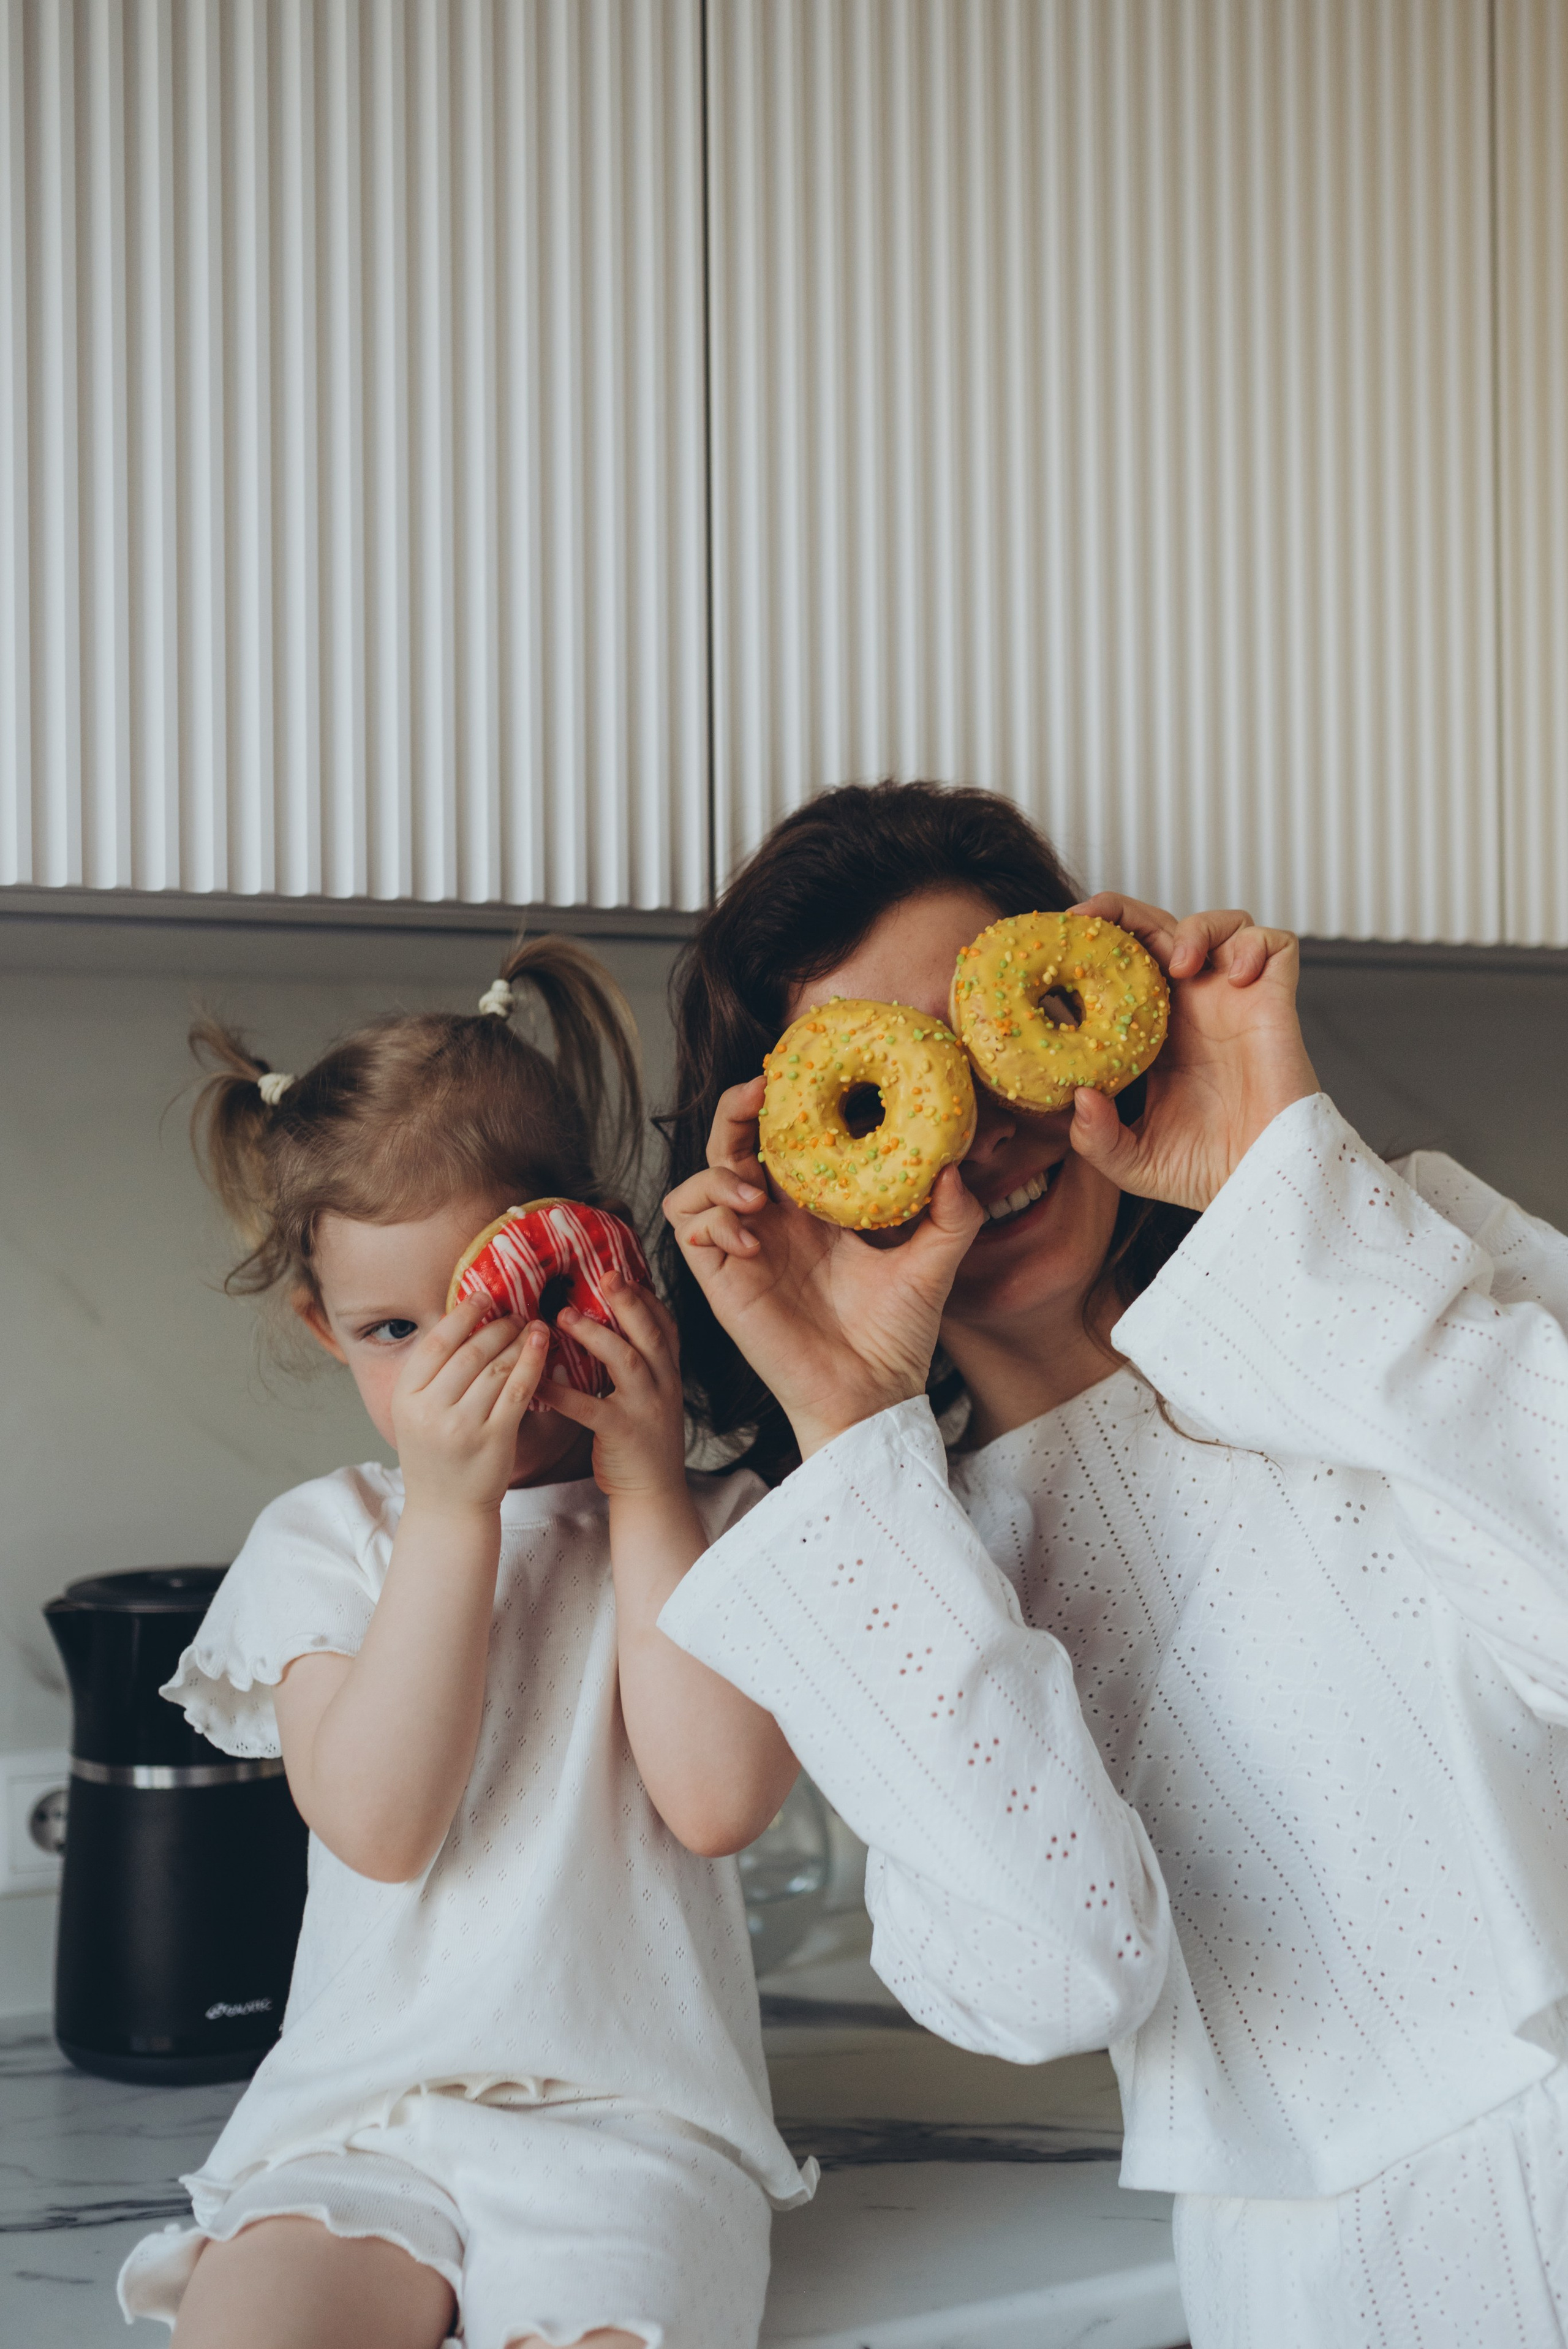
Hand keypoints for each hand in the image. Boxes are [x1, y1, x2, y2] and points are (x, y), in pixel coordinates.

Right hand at [390, 1293, 550, 1517]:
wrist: (447, 1509)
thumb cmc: (436, 1455)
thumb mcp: (416, 1414)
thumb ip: (432, 1375)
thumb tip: (462, 1321)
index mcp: (405, 1398)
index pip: (435, 1344)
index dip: (462, 1315)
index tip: (482, 1297)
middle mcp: (430, 1411)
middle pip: (469, 1352)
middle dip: (496, 1326)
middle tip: (515, 1313)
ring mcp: (462, 1426)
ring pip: (497, 1368)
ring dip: (518, 1341)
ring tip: (532, 1326)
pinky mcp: (495, 1439)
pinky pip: (519, 1390)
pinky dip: (533, 1363)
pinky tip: (542, 1347)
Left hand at [537, 1278, 692, 1500]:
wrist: (653, 1491)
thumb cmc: (641, 1440)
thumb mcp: (649, 1396)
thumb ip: (635, 1365)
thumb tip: (603, 1329)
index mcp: (668, 1373)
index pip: (665, 1325)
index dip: (646, 1298)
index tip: (625, 1273)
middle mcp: (663, 1384)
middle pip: (650, 1333)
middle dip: (628, 1302)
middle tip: (605, 1275)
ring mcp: (646, 1408)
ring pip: (626, 1361)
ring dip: (596, 1334)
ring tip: (565, 1316)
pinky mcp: (623, 1433)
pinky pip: (589, 1408)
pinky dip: (562, 1392)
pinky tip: (537, 1381)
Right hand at [663, 1078, 983, 1457]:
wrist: (874, 1396)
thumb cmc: (897, 1337)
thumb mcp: (934, 1264)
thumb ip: (951, 1216)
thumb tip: (954, 1166)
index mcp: (815, 1209)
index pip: (782, 1140)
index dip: (780, 1104)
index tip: (797, 1076)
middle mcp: (773, 1222)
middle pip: (730, 1146)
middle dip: (736, 1113)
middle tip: (760, 1094)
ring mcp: (744, 1250)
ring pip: (695, 1184)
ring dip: (717, 1172)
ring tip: (756, 1190)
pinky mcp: (723, 1281)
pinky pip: (690, 1229)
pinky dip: (713, 1218)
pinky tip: (752, 1236)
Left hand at [1066, 895, 1318, 1210]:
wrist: (1264, 1183)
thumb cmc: (1205, 1172)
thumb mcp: (1130, 1159)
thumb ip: (1095, 1136)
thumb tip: (1078, 1097)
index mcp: (1155, 1033)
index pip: (1120, 968)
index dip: (1092, 948)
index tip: (1056, 943)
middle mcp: (1193, 1008)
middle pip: (1159, 930)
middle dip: (1124, 913)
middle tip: (1089, 920)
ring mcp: (1235, 1000)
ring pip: (1220, 924)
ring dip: (1195, 927)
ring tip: (1180, 964)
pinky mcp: (1275, 1001)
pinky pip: (1276, 944)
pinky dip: (1255, 944)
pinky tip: (1236, 977)